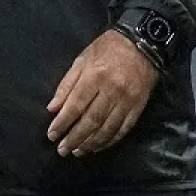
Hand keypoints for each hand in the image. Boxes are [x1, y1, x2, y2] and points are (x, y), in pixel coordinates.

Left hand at [45, 28, 158, 157]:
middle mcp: (112, 91)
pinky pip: (123, 129)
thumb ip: (67, 85)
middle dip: (74, 138)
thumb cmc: (106, 49)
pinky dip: (109, 141)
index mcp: (95, 77)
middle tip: (62, 150)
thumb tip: (52, 108)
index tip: (52, 135)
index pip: (75, 106)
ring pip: (107, 129)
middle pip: (91, 121)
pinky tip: (98, 146)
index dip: (62, 123)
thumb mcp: (82, 60)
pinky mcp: (139, 108)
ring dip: (90, 143)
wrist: (143, 44)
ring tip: (77, 152)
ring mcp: (127, 101)